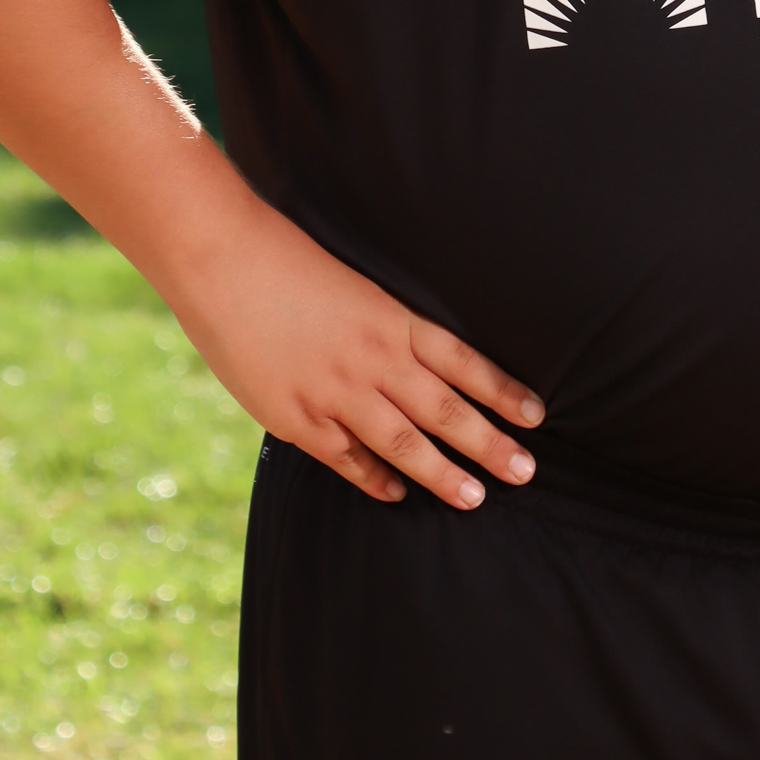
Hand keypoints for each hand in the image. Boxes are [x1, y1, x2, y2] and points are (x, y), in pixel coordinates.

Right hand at [174, 197, 544, 511]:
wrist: (223, 260)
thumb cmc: (287, 261)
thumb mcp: (355, 285)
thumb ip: (384, 327)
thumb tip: (415, 361)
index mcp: (393, 320)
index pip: (465, 363)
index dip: (503, 392)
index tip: (536, 416)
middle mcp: (374, 360)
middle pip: (446, 411)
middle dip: (489, 445)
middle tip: (525, 472)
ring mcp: (336, 392)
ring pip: (403, 444)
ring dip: (442, 474)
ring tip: (474, 499)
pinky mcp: (296, 417)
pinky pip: (346, 457)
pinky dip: (374, 478)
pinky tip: (397, 494)